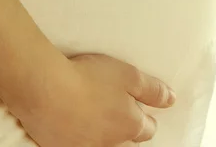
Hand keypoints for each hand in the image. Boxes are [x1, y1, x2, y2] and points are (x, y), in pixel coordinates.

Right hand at [12, 54, 175, 146]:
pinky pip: (76, 146)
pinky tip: (73, 126)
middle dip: (127, 133)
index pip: (147, 130)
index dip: (146, 119)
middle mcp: (109, 144)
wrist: (43, 88)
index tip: (141, 111)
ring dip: (103, 137)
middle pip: (126, 145)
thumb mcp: (129, 75)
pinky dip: (78, 139)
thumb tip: (171, 100)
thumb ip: (152, 90)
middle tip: (119, 117)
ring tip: (96, 122)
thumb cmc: (88, 78)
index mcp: (129, 126)